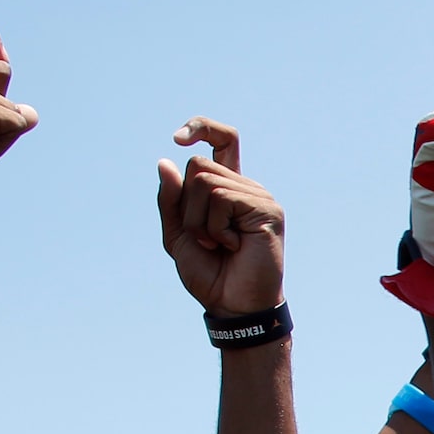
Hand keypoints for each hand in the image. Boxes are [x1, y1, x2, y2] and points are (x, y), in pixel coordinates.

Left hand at [158, 119, 287, 315]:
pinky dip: (215, 226)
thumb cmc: (210, 275)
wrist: (233, 306)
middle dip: (187, 205)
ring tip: (218, 245)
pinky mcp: (267, 209)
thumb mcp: (178, 235)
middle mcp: (245, 187)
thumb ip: (171, 201)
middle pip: (198, 164)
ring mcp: (259, 196)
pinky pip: (222, 198)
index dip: (201, 127)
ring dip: (199, 220)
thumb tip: (166, 161)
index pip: (223, 139)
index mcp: (228, 188)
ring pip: (206, 181)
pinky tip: (232, 245)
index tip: (177, 138)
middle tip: (205, 238)